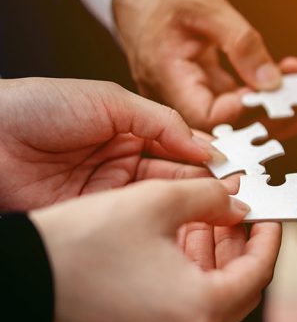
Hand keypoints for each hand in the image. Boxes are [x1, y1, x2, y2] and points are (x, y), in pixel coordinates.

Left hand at [0, 78, 215, 210]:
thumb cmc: (35, 107)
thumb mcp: (109, 100)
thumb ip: (161, 120)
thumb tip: (205, 143)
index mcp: (129, 129)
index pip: (179, 144)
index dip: (207, 154)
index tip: (234, 165)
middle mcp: (123, 162)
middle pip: (176, 174)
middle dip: (207, 181)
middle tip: (237, 190)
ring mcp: (109, 191)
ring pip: (162, 198)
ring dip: (192, 201)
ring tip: (222, 204)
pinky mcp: (96, 217)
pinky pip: (137, 219)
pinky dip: (164, 221)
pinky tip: (187, 219)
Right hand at [30, 178, 280, 321]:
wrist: (21, 276)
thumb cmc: (83, 241)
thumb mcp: (156, 202)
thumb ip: (212, 199)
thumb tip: (239, 204)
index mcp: (200, 311)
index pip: (259, 273)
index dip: (270, 238)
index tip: (271, 214)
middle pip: (240, 292)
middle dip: (243, 248)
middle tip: (239, 214)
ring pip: (214, 303)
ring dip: (218, 261)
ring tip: (210, 221)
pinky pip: (189, 314)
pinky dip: (195, 280)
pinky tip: (185, 244)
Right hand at [114, 0, 280, 129]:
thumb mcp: (207, 7)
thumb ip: (241, 44)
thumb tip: (270, 80)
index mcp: (165, 75)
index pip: (206, 116)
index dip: (241, 112)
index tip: (271, 95)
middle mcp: (170, 91)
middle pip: (219, 123)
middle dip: (259, 115)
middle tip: (293, 99)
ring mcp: (182, 88)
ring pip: (226, 112)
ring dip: (260, 104)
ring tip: (289, 87)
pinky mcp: (195, 81)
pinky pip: (225, 96)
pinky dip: (250, 90)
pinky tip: (273, 79)